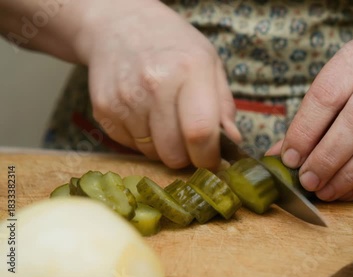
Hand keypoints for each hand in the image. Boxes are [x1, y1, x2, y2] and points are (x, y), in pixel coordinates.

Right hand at [75, 0, 240, 168]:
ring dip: (164, 147)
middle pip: (174, 152)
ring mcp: (125, 98)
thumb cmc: (172, 45)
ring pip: (152, 153)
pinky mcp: (103, 110)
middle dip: (187, 157)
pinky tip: (144, 114)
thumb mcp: (209, 62)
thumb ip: (224, 104)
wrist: (118, 25)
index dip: (208, 156)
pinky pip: (130, 145)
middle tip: (190, 142)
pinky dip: (142, 139)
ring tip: (165, 118)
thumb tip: (232, 140)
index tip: (212, 159)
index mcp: (189, 70)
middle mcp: (155, 84)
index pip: (200, 131)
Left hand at [267, 37, 352, 200]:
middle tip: (308, 179)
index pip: (328, 93)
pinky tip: (348, 191)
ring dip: (349, 173)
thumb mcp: (339, 86)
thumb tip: (277, 157)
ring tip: (325, 190)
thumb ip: (309, 119)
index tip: (290, 157)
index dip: (305, 130)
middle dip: (328, 155)